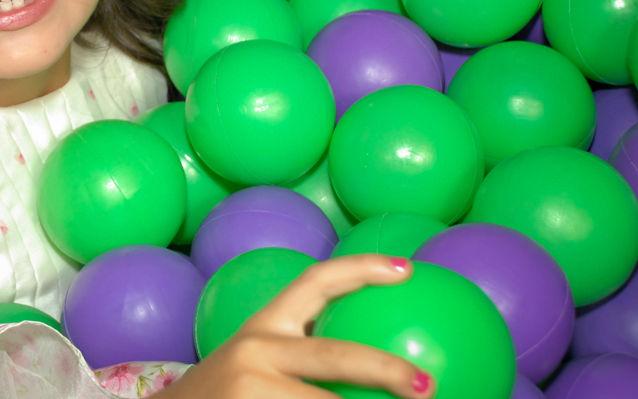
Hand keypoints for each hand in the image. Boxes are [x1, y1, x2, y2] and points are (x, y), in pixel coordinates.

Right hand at [159, 255, 434, 398]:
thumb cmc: (228, 394)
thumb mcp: (256, 363)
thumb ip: (304, 356)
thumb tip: (387, 358)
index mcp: (263, 325)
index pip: (314, 282)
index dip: (361, 268)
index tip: (408, 270)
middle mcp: (256, 350)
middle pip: (334, 355)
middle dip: (386, 370)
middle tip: (428, 386)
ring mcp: (251, 390)